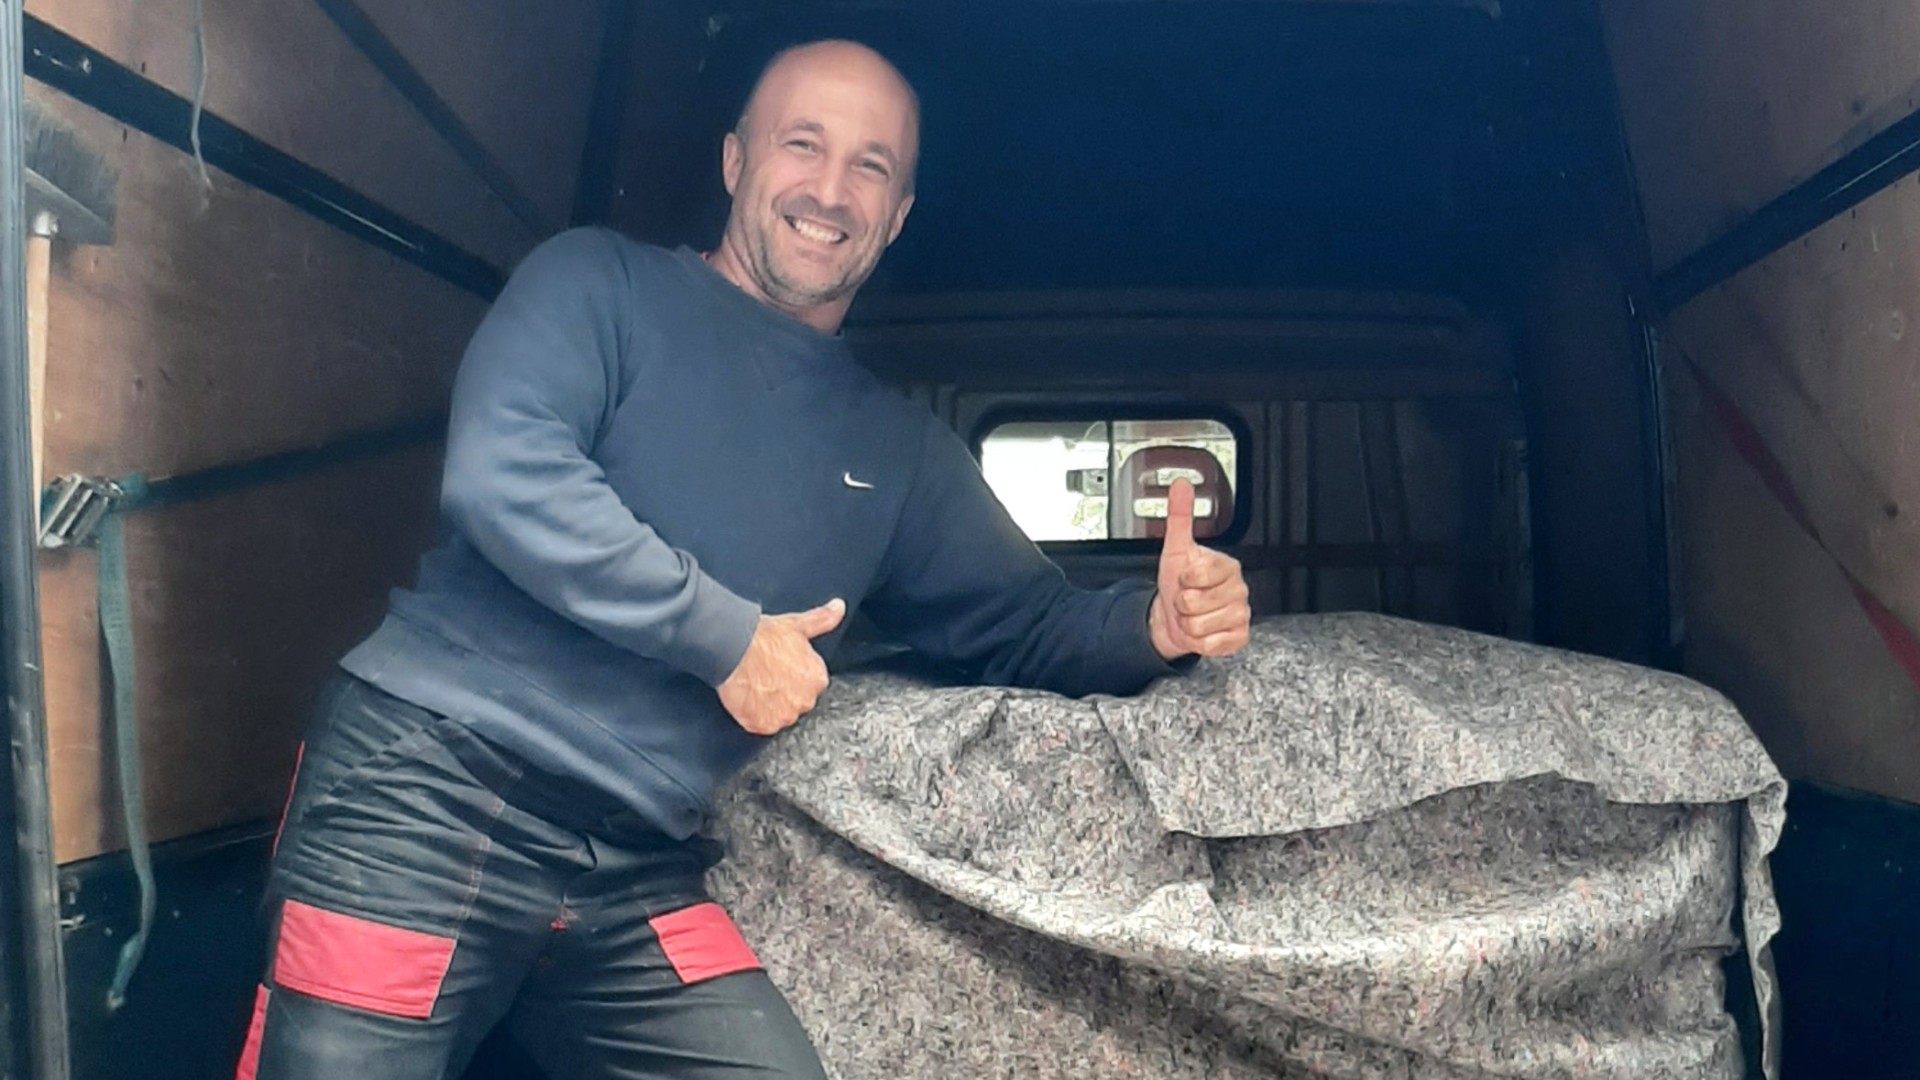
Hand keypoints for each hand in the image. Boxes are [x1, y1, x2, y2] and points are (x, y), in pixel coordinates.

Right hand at [718, 598, 845, 734]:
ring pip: (780, 714)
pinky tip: (748, 698)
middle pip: (796, 701)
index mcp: (817, 679)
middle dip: (783, 692)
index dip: (792, 676)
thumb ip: (822, 619)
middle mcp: (806, 701)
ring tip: (755, 686)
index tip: (779, 668)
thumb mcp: (797, 624)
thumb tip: (840, 607)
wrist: (733, 648)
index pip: (809, 684)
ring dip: (769, 705)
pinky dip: (754, 715)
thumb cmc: (763, 636)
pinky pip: (761, 724)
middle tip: (765, 676)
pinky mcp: (763, 725)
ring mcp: (784, 715)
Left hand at [1148, 479, 1251, 660]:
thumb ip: (1179, 516)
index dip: (1182, 580)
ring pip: (1199, 626)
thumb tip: (1181, 485)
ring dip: (1187, 624)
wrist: (1177, 615)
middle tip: (1186, 600)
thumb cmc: (1179, 583)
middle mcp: (1239, 589)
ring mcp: (1241, 614)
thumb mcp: (1175, 549)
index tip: (1184, 578)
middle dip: (1181, 604)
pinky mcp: (1239, 637)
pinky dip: (1199, 641)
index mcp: (1227, 566)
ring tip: (1192, 614)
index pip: (1197, 575)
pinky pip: (1212, 645)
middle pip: (1194, 603)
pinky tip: (1203, 631)